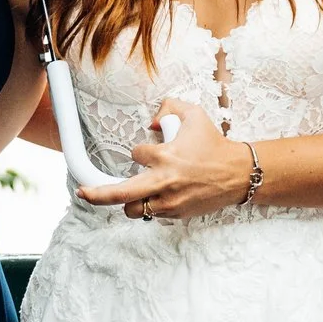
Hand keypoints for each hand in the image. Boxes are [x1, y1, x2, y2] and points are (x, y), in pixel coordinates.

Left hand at [76, 96, 251, 218]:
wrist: (239, 174)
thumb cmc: (215, 146)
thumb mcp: (194, 114)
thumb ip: (168, 107)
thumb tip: (151, 122)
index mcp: (166, 157)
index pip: (135, 154)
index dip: (140, 152)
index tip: (150, 151)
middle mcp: (164, 182)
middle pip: (121, 194)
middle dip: (97, 195)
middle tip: (83, 193)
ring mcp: (170, 202)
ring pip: (135, 209)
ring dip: (131, 201)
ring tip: (137, 192)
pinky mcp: (177, 214)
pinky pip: (154, 214)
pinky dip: (153, 205)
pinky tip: (162, 195)